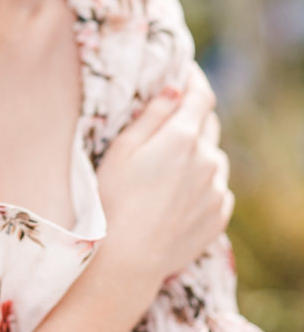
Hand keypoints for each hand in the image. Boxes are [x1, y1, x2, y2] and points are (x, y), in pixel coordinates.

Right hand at [95, 60, 233, 289]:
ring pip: (214, 158)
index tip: (185, 72)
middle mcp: (208, 160)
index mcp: (183, 137)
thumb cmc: (114, 199)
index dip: (194, 79)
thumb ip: (152, 115)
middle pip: (209, 125)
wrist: (127, 259)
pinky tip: (176, 197)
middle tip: (167, 125)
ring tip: (168, 171)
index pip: (201, 95)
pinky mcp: (218, 215)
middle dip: (192, 118)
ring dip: (198, 154)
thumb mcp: (123, 149)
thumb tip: (175, 88)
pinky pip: (217, 189)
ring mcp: (217, 189)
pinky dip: (203, 185)